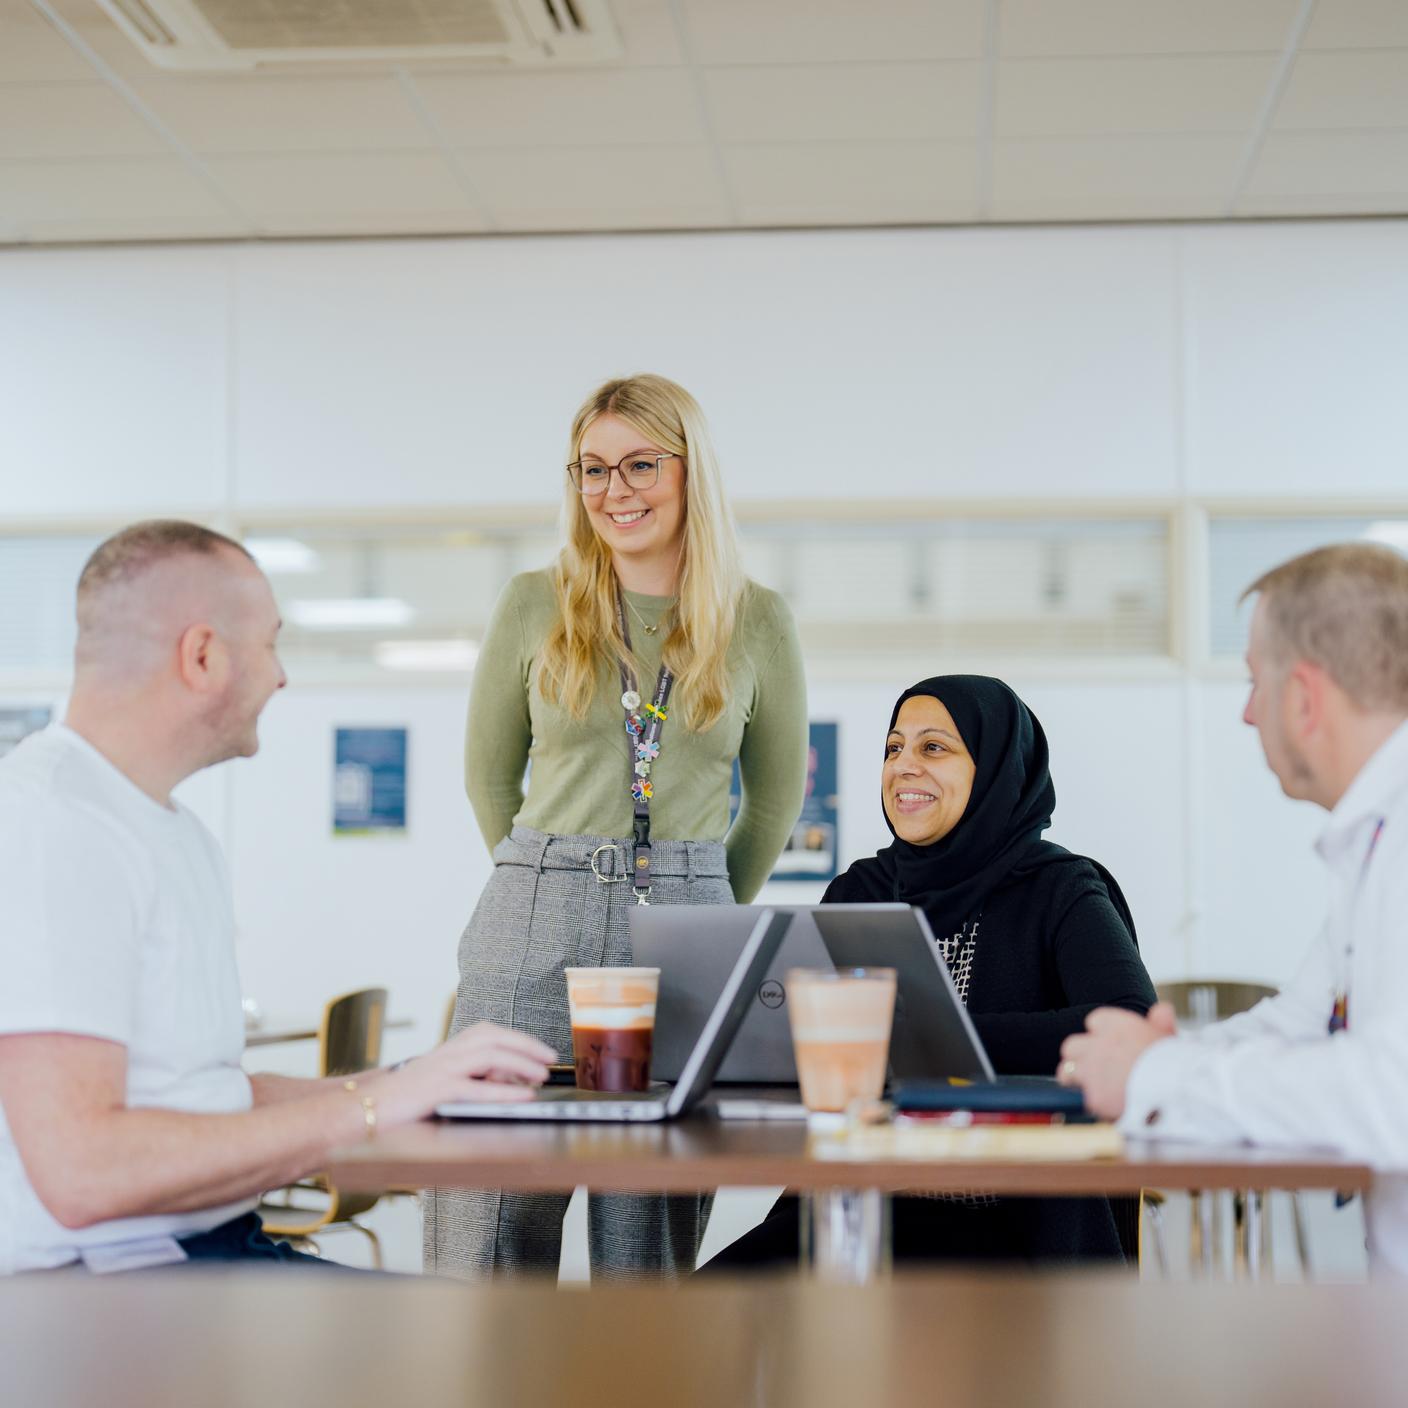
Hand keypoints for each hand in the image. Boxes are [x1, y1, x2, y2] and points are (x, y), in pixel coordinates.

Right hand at [372, 1023, 555, 1126]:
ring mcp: (441, 1069)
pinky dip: (503, 1091)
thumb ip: (475, 1076)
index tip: (544, 1051)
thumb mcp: (446, 1081)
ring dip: (520, 1064)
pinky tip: (522, 1096)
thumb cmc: (408, 1098)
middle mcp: (448, 1052)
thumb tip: (512, 1079)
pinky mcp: (435, 1091)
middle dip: (527, 1047)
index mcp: (451, 1047)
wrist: (367, 1107)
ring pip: (489, 1057)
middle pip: (495, 1038)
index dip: (521, 1040)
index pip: (492, 1033)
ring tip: (541, 1076)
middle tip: (550, 1060)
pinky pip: (475, 1088)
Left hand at [1056, 1002, 1176, 1120]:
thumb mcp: (1170, 1037)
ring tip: (1093, 1087)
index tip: (1112, 1046)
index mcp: (1115, 1024)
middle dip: (1081, 1057)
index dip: (1102, 1035)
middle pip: (1073, 1046)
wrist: (1176, 1090)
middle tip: (1096, 1068)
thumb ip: (1161, 1022)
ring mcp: (1091, 1070)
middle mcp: (1097, 1043)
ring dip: (1075, 1078)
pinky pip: (1082, 1098)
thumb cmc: (1177, 1062)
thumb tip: (1162, 1010)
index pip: (1094, 1022)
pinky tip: (1108, 1106)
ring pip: (1066, 1070)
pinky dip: (1093, 1103)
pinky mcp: (1092, 1095)